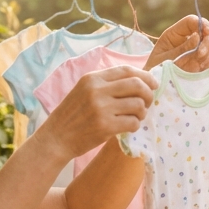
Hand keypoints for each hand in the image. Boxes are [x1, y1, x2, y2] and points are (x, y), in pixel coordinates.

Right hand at [40, 66, 156, 160]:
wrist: (56, 138)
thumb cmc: (72, 116)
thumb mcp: (84, 91)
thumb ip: (106, 85)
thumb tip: (138, 81)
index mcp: (92, 79)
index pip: (126, 70)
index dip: (144, 76)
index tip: (153, 84)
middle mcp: (97, 90)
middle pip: (136, 85)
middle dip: (148, 94)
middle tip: (147, 103)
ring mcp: (101, 108)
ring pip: (138, 104)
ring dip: (142, 112)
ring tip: (136, 117)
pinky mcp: (105, 126)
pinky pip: (133, 122)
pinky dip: (135, 125)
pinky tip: (129, 127)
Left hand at [148, 16, 208, 72]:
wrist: (156, 86)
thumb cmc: (155, 71)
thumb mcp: (164, 59)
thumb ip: (180, 49)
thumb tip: (197, 37)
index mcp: (175, 34)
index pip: (192, 21)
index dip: (202, 24)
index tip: (207, 33)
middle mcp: (189, 39)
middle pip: (208, 31)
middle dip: (208, 42)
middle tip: (200, 55)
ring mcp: (199, 50)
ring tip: (200, 65)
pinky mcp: (205, 61)